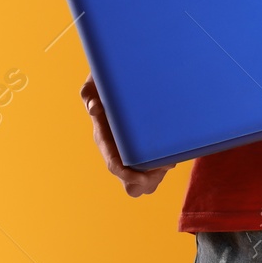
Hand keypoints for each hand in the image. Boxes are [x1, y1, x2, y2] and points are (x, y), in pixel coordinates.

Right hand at [81, 73, 172, 195]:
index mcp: (106, 139)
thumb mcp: (94, 84)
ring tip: (170, 158)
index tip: (143, 177)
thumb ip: (88, 94)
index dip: (128, 176)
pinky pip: (155, 170)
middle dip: (149, 181)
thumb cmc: (105, 83)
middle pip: (131, 185)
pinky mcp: (146, 149)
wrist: (120, 77)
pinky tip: (173, 152)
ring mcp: (132, 152)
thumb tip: (94, 107)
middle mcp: (118, 150)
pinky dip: (165, 166)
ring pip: (145, 182)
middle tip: (164, 163)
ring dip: (159, 176)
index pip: (114, 165)